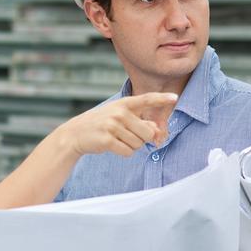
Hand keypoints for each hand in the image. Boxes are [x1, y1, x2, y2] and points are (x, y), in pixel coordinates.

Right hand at [60, 92, 177, 156]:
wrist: (76, 134)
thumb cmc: (102, 124)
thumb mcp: (119, 117)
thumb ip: (140, 122)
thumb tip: (157, 132)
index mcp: (123, 104)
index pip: (146, 99)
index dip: (161, 98)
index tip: (175, 97)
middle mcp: (119, 113)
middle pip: (148, 132)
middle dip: (143, 138)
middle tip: (128, 136)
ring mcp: (112, 126)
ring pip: (138, 144)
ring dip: (131, 146)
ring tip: (117, 139)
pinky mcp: (107, 140)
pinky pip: (128, 152)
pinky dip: (124, 152)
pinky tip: (113, 146)